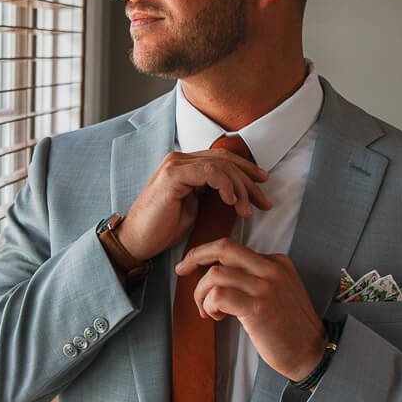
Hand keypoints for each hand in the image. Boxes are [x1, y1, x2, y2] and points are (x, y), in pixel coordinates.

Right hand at [118, 150, 272, 261]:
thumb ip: (211, 195)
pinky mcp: (172, 175)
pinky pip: (209, 172)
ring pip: (221, 166)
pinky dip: (225, 185)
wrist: (137, 241)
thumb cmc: (162, 229)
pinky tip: (231, 202)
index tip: (263, 187)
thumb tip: (238, 194)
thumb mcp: (195, 209)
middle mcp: (180, 159)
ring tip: (246, 210)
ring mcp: (175, 165)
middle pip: (226, 161)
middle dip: (250, 182)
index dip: (246, 171)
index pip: (223, 160)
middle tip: (265, 203)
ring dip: (240, 188)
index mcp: (186, 166)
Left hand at [175, 239, 326, 381]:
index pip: (233, 248)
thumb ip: (253, 278)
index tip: (193, 268)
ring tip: (208, 311)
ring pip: (216, 273)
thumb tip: (216, 273)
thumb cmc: (288, 326)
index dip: (208, 257)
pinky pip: (219, 295)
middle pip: (223, 247)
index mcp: (276, 261)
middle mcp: (272, 269)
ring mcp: (265, 287)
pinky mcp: (258, 308)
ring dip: (201, 293)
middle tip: (182, 270)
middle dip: (195, 255)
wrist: (311, 352)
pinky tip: (216, 317)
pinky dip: (209, 305)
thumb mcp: (277, 291)